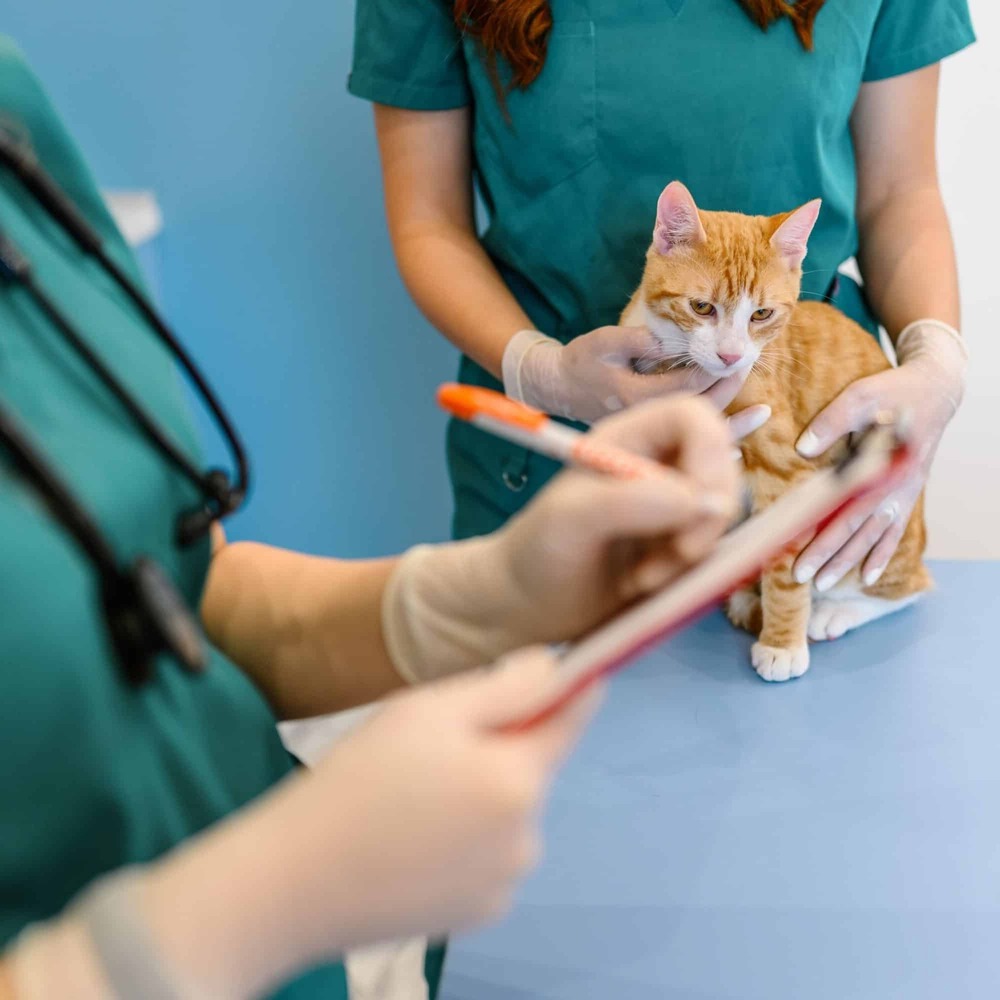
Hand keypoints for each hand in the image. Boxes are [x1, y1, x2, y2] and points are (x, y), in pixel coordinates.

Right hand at [140, 650, 599, 996]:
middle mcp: (528, 837)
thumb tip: (553, 666)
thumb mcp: (429, 711)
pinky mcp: (480, 916)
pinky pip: (488, 857)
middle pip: (530, 768)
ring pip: (508, 813)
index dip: (570, 688)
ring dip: (479, 797)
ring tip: (411, 799)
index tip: (562, 669)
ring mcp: (505, 884)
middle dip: (496, 749)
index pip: (571, 720)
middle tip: (429, 748)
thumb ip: (505, 687)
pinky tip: (413, 842)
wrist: (296, 881)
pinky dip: (465, 843)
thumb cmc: (360, 779)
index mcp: (519, 781)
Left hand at [498, 395, 742, 626]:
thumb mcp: (568, 520)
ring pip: (720, 517)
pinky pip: (714, 552)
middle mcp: (657, 466)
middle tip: (677, 554)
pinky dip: (689, 574)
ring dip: (693, 553)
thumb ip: (625, 502)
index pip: (694, 418)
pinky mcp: (679, 546)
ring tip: (640, 578)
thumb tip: (695, 500)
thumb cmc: (537, 552)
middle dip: (708, 517)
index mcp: (629, 439)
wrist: (527, 606)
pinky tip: (644, 586)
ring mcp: (671, 508)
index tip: (698, 504)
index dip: (710, 452)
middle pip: (722, 468)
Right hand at [503, 327, 749, 423]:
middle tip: (747, 367)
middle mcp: (646, 421)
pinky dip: (711, 446)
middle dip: (727, 389)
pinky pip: (685, 445)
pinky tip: (736, 449)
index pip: (687, 385)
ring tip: (763, 414)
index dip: (714, 368)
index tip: (733, 354)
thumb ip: (638, 340)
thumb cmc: (582, 361)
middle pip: (697, 411)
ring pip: (695, 434)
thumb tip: (671, 341)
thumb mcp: (604, 341)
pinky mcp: (649, 438)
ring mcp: (647, 433)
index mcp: (637, 395)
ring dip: (731, 426)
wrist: (561, 388)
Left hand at [793, 322, 965, 589]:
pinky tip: (867, 576)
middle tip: (804, 582)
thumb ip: (832, 422)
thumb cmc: (893, 391)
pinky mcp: (907, 492)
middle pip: (859, 532)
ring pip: (874, 536)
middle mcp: (897, 487)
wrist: (936, 389)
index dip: (824, 541)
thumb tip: (803, 449)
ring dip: (850, 561)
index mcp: (885, 468)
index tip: (801, 564)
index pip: (847, 514)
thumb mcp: (861, 396)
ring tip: (825, 584)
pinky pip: (895, 531)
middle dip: (831, 558)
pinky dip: (881, 553)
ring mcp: (904, 492)